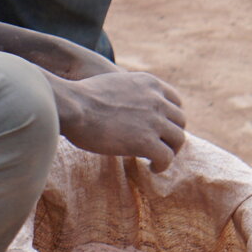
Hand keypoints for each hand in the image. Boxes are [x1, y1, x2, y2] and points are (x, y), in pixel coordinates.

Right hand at [51, 70, 185, 169]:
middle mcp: (156, 100)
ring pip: (178, 140)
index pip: (176, 101)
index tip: (164, 128)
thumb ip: (131, 94)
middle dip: (172, 135)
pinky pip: (167, 158)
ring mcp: (154, 121)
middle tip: (162, 146)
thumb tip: (134, 110)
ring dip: (170, 151)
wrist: (71, 106)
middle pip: (180, 121)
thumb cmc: (82, 98)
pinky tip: (152, 168)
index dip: (172, 117)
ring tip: (156, 159)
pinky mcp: (147, 142)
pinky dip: (162, 165)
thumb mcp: (114, 84)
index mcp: (149, 83)